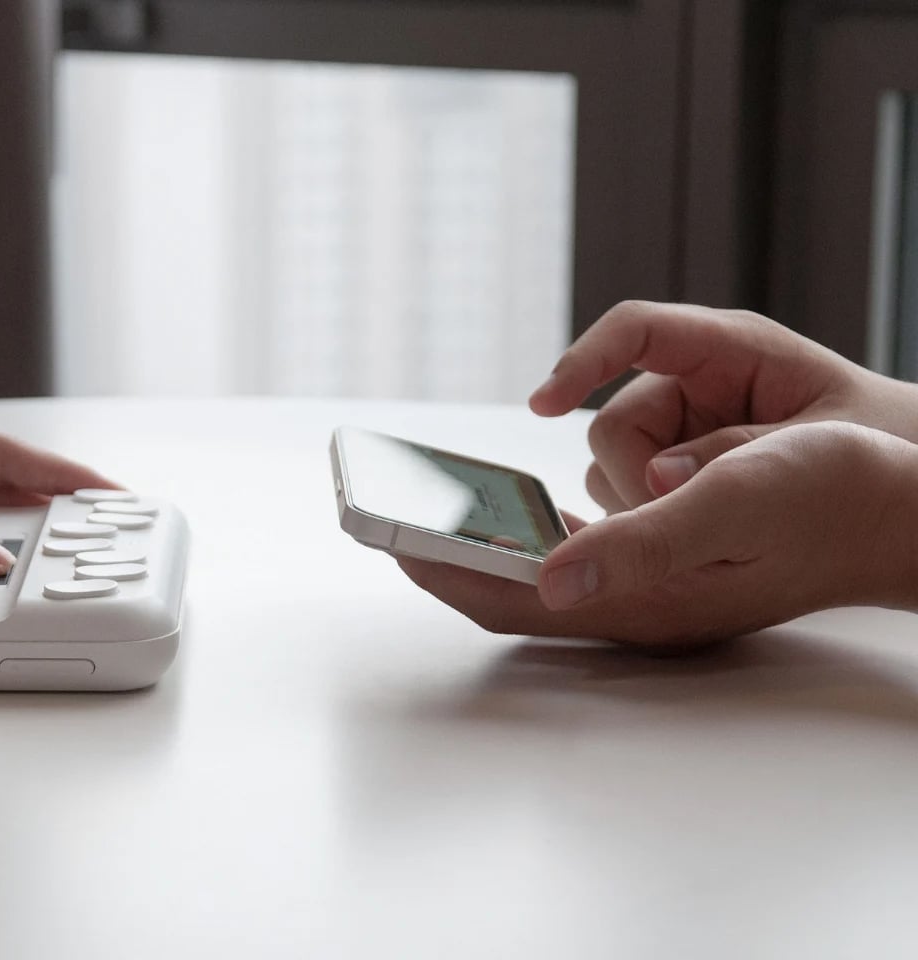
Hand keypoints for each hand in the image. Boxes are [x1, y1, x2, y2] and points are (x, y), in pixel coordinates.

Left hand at [399, 423, 917, 648]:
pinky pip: (572, 559)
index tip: (386, 536)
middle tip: (385, 520)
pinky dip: (527, 538)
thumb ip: (644, 541)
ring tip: (427, 512)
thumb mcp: (739, 500)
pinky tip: (511, 511)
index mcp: (645, 597)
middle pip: (510, 593)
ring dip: (479, 549)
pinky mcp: (666, 568)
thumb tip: (549, 576)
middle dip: (443, 560)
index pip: (513, 598)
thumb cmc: (833, 494)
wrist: (903, 509)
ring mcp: (651, 590)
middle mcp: (638, 604)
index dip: (443, 569)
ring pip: (535, 577)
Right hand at [529, 301, 917, 512]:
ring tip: (719, 523)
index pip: (636, 331)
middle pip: (614, 424)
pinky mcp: (675, 469)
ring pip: (613, 466)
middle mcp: (694, 383)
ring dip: (646, 505)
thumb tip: (657, 480)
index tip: (543, 403)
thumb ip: (734, 457)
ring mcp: (680, 428)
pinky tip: (691, 532)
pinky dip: (645, 518)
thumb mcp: (819, 446)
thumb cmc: (882, 451)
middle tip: (697, 515)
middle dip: (641, 479)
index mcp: (733, 349)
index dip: (583, 361)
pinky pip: (627, 492)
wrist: (908, 494)